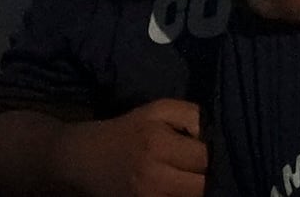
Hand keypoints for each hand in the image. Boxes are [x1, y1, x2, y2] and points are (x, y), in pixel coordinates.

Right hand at [51, 100, 205, 196]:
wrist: (82, 160)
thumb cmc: (125, 131)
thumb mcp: (157, 110)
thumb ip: (192, 115)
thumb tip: (217, 134)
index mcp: (158, 144)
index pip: (205, 158)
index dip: (216, 154)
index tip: (216, 150)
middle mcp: (154, 177)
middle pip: (202, 187)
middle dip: (211, 178)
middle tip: (209, 169)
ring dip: (198, 191)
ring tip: (195, 178)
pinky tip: (181, 188)